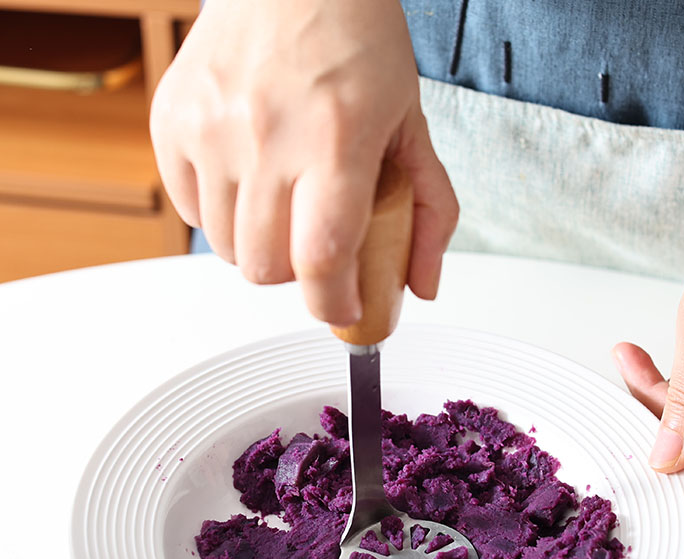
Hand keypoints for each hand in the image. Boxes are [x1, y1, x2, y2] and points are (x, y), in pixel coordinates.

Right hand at [150, 0, 456, 325]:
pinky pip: (191, 212)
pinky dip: (222, 217)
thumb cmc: (357, 41)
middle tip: (316, 247)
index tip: (346, 312)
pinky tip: (249, 184)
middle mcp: (266, 133)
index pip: (323, 258)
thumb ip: (431, 212)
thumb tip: (421, 284)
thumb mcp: (412, 125)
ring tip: (284, 208)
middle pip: (267, 269)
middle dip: (299, 278)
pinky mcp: (172, 122)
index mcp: (335, 137)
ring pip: (227, 250)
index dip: (334, 304)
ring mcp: (210, 128)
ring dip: (260, 250)